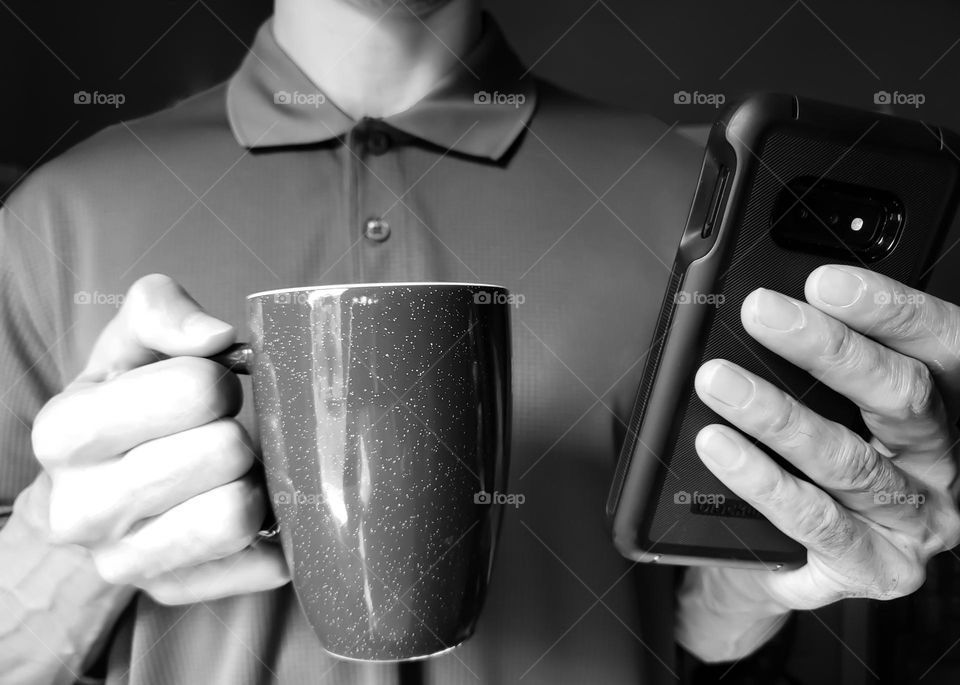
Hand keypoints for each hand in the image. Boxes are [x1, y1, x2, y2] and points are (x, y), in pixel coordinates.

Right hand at [31, 274, 288, 604]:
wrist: (99, 486)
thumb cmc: (127, 399)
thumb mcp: (130, 341)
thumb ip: (163, 312)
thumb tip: (218, 337)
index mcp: (64, 432)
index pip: (196, 390)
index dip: (219, 379)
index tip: (209, 386)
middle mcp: (81, 509)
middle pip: (225, 451)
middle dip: (238, 430)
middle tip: (224, 430)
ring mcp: (125, 562)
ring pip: (239, 514)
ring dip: (256, 480)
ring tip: (235, 469)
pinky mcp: (175, 591)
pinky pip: (264, 562)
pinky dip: (273, 528)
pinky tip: (248, 506)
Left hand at [678, 265, 959, 660]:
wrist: (790, 558)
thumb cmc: (816, 464)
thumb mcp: (835, 405)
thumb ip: (824, 365)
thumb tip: (769, 307)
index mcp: (943, 411)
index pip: (937, 348)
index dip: (887, 310)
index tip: (826, 282)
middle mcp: (942, 466)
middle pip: (900, 397)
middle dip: (827, 349)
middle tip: (763, 313)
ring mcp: (914, 522)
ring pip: (848, 460)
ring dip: (777, 415)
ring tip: (719, 381)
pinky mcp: (878, 568)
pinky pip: (816, 521)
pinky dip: (762, 481)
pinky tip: (722, 448)